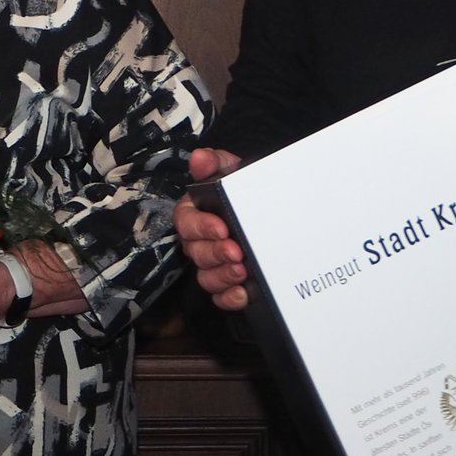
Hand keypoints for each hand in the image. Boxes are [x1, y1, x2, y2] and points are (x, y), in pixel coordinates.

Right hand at [178, 147, 248, 309]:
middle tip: (236, 252)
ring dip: (222, 276)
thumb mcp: (231, 172)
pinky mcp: (226, 284)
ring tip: (242, 271)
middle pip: (196, 252)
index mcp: (194, 215)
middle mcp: (199, 242)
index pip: (186, 222)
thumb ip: (215, 163)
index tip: (222, 228)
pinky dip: (230, 298)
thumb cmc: (244, 191)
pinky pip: (220, 297)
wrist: (269, 209)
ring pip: (206, 277)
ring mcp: (212, 265)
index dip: (201, 227)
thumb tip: (200, 157)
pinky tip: (244, 293)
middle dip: (215, 253)